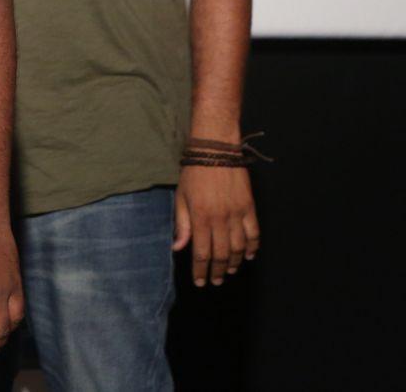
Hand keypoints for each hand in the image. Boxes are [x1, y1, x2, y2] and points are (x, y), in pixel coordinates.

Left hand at [174, 165, 258, 285]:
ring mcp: (237, 213)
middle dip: (218, 271)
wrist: (215, 150)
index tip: (200, 281)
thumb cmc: (193, 173)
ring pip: (239, 247)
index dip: (201, 270)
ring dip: (235, 262)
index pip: (201, 252)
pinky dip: (252, 247)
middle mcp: (220, 218)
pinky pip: (254, 233)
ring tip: (230, 271)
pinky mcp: (249, 207)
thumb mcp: (181, 197)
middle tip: (216, 281)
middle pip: (222, 254)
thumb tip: (177, 248)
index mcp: (200, 217)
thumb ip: (181, 224)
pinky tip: (248, 256)